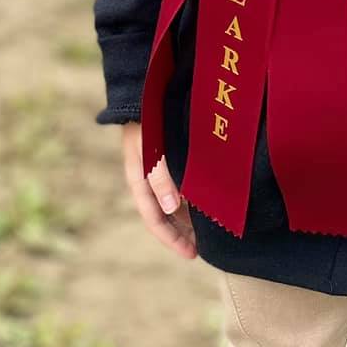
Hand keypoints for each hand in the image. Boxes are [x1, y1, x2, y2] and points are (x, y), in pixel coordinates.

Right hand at [121, 121, 196, 258]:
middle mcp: (148, 179)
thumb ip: (160, 178)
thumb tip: (169, 209)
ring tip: (208, 232)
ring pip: (174, 202)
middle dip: (181, 234)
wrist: (144, 91)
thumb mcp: (150, 151)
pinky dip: (191, 198)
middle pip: (165, 215)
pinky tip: (206, 203)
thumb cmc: (148, 122)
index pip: (154, 219)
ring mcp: (158, 168)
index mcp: (139, 181)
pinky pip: (180, 185)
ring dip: (188, 218)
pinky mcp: (170, 157)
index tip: (191, 254)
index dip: (171, 239)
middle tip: (202, 250)